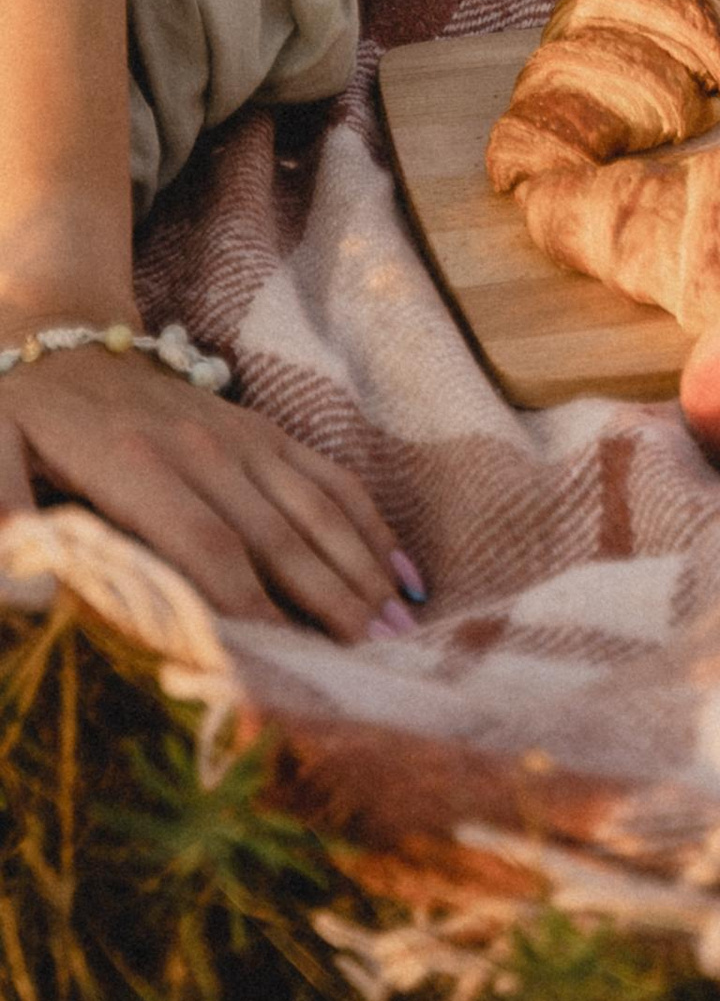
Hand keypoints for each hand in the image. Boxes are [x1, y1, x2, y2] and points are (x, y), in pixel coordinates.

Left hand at [0, 351, 415, 643]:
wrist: (62, 336)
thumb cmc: (20, 412)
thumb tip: (17, 580)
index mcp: (139, 468)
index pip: (207, 551)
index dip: (249, 608)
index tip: (284, 665)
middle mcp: (206, 452)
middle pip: (279, 539)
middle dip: (328, 602)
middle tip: (371, 661)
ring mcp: (244, 438)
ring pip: (317, 509)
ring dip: (362, 568)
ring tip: (400, 629)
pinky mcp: (264, 430)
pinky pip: (329, 476)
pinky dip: (370, 521)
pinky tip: (401, 568)